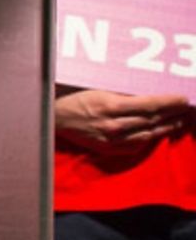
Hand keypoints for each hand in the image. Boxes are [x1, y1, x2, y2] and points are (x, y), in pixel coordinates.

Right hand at [55, 89, 189, 151]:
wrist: (56, 119)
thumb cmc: (77, 100)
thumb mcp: (100, 90)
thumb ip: (124, 94)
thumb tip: (151, 95)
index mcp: (111, 105)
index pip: (150, 104)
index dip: (170, 102)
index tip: (183, 99)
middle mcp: (114, 124)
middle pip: (153, 120)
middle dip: (173, 114)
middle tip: (187, 109)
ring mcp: (113, 139)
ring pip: (148, 134)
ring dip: (167, 127)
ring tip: (180, 121)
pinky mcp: (110, 149)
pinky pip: (136, 145)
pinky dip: (150, 139)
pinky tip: (159, 133)